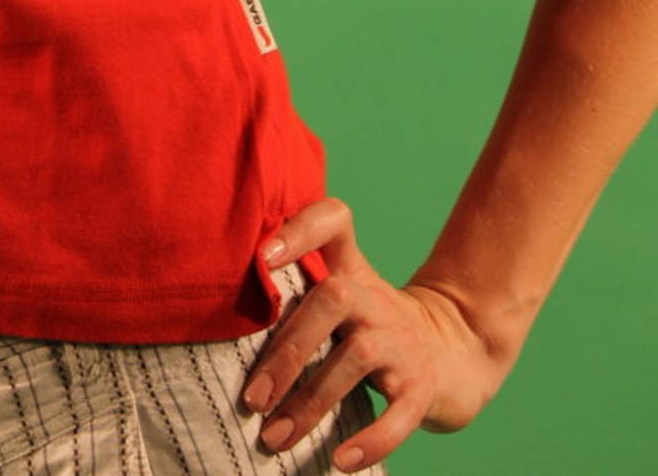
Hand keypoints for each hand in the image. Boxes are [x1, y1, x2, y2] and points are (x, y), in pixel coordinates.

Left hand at [240, 197, 508, 470]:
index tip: (263, 256)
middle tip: (251, 399)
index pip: (333, 221)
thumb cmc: (373, 324)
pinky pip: (399, 414)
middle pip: (332, 298)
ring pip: (355, 358)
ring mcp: (402, 342)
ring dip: (310, 403)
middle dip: (287, 350)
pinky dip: (370, 439)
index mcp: (352, 271)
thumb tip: (218, 306)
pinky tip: (339, 460)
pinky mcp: (423, 388)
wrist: (455, 351)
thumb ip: (296, 286)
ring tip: (274, 438)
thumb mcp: (345, 292)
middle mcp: (376, 299)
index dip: (301, 229)